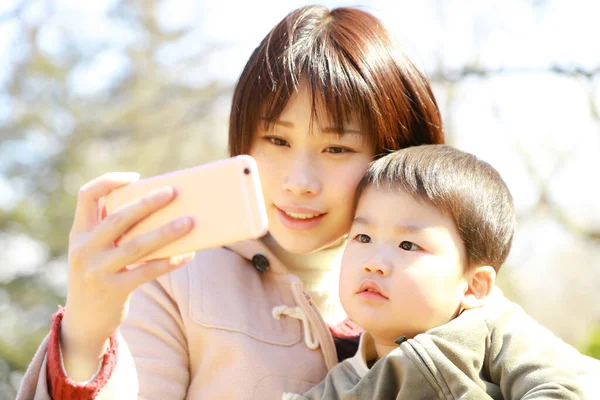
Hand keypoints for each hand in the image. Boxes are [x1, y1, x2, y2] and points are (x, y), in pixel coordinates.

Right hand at [60, 172, 194, 380]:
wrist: (84, 323)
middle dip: (147, 203)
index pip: (86, 195)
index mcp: (79, 233)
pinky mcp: (113, 290)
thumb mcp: (94, 251)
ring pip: (137, 246)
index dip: (109, 182)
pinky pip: (147, 271)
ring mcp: (96, 271)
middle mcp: (83, 249)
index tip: (135, 178)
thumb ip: (112, 230)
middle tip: (173, 192)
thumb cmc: (99, 276)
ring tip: (190, 222)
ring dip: (166, 232)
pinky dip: (169, 262)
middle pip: (118, 218)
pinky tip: (187, 254)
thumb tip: (157, 207)